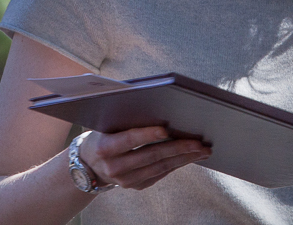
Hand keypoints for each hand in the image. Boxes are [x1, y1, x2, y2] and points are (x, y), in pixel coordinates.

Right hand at [79, 126, 211, 189]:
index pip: (129, 139)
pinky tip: (190, 156)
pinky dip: (177, 164)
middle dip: (178, 148)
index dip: (147, 134)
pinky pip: (160, 174)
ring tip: (203, 150)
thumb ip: (127, 116)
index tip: (167, 129)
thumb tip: (159, 106)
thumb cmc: (104, 133)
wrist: (89, 163)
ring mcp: (125, 180)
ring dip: (184, 158)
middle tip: (199, 142)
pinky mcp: (135, 186)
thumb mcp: (107, 123)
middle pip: (150, 156)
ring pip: (159, 167)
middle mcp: (114, 167)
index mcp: (105, 147)